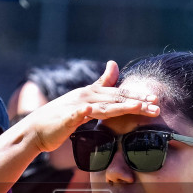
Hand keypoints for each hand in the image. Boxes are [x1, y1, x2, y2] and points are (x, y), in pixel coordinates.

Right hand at [20, 61, 161, 154]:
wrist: (36, 129)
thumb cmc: (60, 117)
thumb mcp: (83, 98)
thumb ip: (100, 83)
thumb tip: (113, 63)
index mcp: (91, 93)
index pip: (119, 93)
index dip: (137, 95)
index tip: (155, 99)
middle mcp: (86, 96)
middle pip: (116, 98)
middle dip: (137, 101)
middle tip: (156, 105)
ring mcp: (75, 106)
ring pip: (103, 106)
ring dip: (122, 106)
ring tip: (139, 107)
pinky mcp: (65, 118)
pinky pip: (75, 114)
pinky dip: (82, 112)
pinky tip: (89, 111)